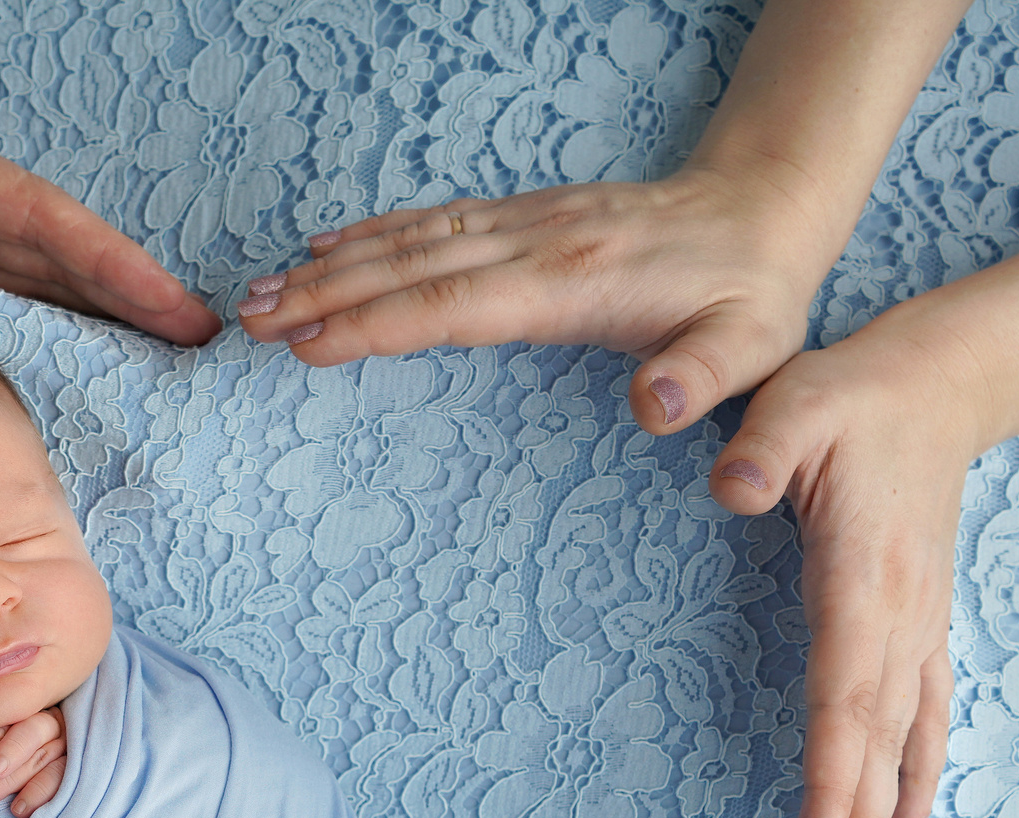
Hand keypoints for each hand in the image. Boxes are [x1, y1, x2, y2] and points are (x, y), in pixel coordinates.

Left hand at [0, 54, 217, 344]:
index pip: (40, 220)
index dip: (110, 264)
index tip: (172, 305)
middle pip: (56, 259)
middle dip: (130, 298)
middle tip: (204, 344)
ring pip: (31, 290)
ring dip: (96, 322)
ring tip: (164, 364)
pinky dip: (33, 338)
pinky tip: (70, 372)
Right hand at [237, 165, 829, 430]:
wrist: (770, 208)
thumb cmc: (756, 298)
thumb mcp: (752, 349)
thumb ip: (703, 379)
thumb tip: (652, 409)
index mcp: (575, 284)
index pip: (455, 306)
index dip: (378, 325)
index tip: (309, 345)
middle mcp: (537, 244)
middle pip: (411, 269)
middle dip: (325, 296)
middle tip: (249, 322)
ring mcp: (527, 224)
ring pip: (412, 241)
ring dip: (333, 268)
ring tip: (261, 295)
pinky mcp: (526, 218)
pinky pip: (435, 222)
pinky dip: (374, 234)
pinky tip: (328, 248)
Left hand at [703, 319, 981, 817]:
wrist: (937, 381)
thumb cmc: (849, 395)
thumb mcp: (796, 402)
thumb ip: (762, 448)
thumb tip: (731, 491)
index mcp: (863, 577)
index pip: (843, 693)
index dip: (831, 772)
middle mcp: (901, 615)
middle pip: (876, 737)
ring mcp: (920, 622)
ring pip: (904, 736)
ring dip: (885, 814)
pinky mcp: (922, 621)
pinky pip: (927, 712)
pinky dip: (918, 772)